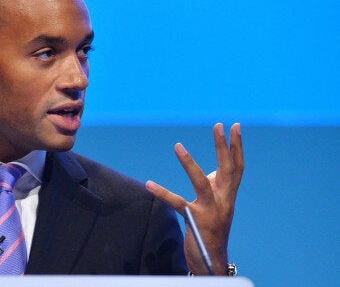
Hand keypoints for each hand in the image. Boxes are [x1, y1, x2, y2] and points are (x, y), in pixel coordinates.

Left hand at [145, 123, 243, 274]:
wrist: (213, 261)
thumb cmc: (212, 230)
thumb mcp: (217, 206)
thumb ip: (215, 188)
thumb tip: (211, 172)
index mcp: (229, 196)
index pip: (237, 167)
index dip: (237, 147)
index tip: (235, 126)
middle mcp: (224, 201)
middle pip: (227, 169)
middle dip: (223, 146)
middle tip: (218, 125)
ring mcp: (210, 211)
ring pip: (201, 182)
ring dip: (189, 163)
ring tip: (178, 145)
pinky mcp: (194, 220)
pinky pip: (176, 203)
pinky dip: (162, 192)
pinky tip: (149, 183)